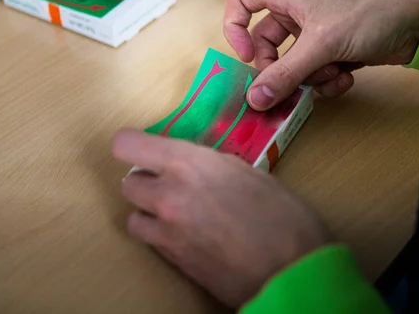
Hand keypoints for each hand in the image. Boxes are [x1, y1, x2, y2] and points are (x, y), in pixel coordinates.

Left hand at [112, 128, 331, 307]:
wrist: (291, 273)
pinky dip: (163, 237)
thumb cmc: (284, 216)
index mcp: (189, 164)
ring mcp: (167, 233)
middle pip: (127, 183)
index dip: (134, 145)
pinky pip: (152, 243)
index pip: (127, 145)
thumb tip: (198, 166)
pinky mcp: (173, 262)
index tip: (148, 150)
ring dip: (150, 213)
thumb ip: (214, 166)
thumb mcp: (251, 174)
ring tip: (179, 214)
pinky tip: (191, 237)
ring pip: (133, 217)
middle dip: (147, 181)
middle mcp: (168, 195)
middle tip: (173, 184)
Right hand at [223, 0, 418, 110]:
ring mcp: (315, 34)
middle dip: (279, 69)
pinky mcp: (333, 52)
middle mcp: (297, 13)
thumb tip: (255, 97)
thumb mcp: (322, 43)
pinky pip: (315, 74)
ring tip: (332, 74)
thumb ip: (286, 72)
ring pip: (293, 65)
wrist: (416, 21)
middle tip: (289, 83)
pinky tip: (346, 78)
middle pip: (266, 45)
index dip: (234, 27)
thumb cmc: (370, 11)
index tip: (246, 56)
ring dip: (309, 78)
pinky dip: (327, 81)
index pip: (242, 0)